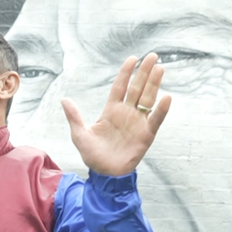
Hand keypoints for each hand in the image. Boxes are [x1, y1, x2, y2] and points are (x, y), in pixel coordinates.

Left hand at [62, 53, 171, 176]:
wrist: (105, 174)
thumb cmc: (93, 156)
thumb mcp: (80, 135)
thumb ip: (74, 117)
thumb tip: (64, 100)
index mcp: (111, 111)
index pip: (120, 87)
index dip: (126, 73)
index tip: (133, 58)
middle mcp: (126, 113)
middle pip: (137, 88)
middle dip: (145, 72)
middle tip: (153, 56)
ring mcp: (138, 123)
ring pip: (148, 99)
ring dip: (154, 84)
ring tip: (160, 69)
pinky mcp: (146, 135)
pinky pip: (155, 120)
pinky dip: (161, 110)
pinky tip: (166, 98)